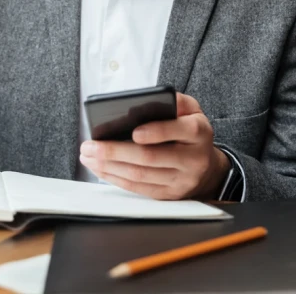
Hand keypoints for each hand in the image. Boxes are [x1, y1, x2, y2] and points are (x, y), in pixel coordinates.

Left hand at [79, 92, 229, 199]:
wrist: (207, 166)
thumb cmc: (190, 130)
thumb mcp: (191, 109)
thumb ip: (175, 100)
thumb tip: (149, 100)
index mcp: (198, 132)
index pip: (179, 130)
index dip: (156, 132)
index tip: (133, 132)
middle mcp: (193, 159)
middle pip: (151, 157)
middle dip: (116, 151)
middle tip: (91, 145)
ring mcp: (181, 180)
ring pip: (141, 176)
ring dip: (110, 166)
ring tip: (88, 156)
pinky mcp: (169, 195)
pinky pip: (139, 189)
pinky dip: (116, 179)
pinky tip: (100, 169)